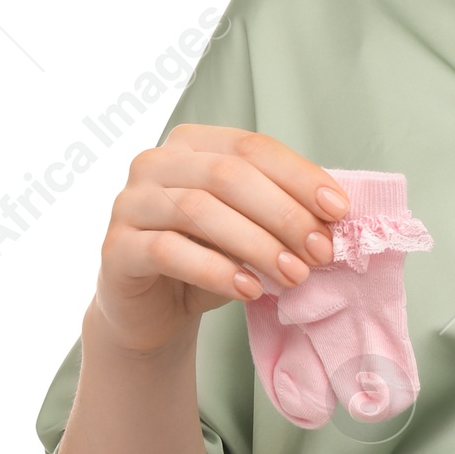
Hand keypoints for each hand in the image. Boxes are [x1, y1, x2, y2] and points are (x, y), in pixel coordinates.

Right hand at [93, 125, 350, 355]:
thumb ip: (282, 210)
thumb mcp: (250, 227)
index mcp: (192, 144)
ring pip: (198, 211)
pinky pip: (168, 251)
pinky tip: (249, 290)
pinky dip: (216, 271)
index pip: (252, 147)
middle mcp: (154, 163)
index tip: (339, 210)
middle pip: (228, 175)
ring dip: (256, 244)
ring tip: (295, 275)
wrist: (153, 310)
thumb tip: (336, 213)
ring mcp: (129, 203)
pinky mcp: (115, 247)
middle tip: (321, 251)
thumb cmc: (208, 257)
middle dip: (284, 214)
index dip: (299, 176)